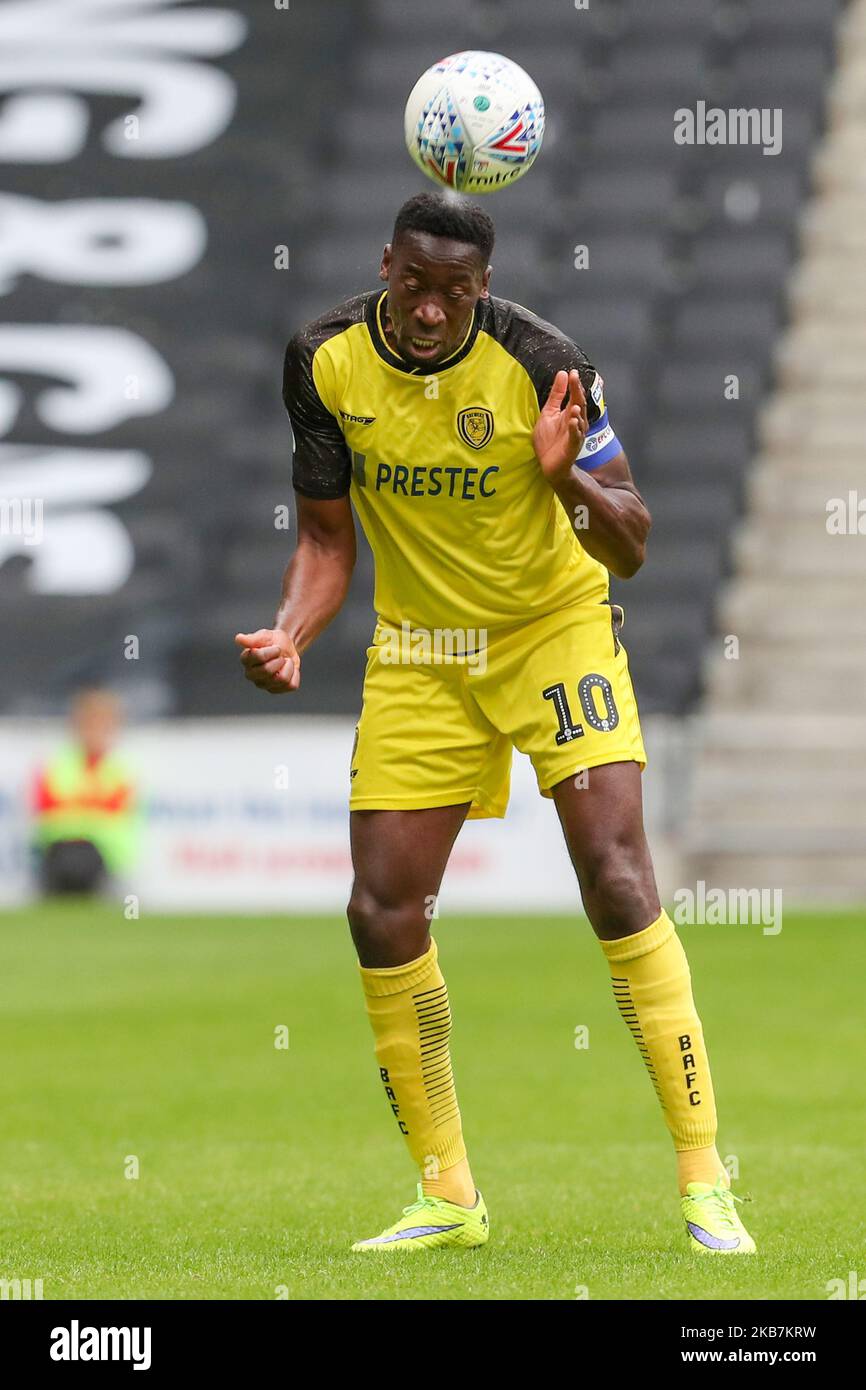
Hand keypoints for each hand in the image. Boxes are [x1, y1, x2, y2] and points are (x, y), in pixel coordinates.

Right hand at [234, 628, 299, 692]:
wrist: (287, 648)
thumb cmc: (273, 641)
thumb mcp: (265, 635)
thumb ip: (253, 639)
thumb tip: (238, 639)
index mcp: (246, 659)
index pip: (259, 656)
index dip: (273, 651)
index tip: (276, 648)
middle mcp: (251, 674)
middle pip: (267, 670)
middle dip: (279, 660)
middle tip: (280, 656)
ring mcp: (263, 685)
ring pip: (281, 679)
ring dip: (288, 666)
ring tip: (284, 662)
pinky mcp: (276, 690)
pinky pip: (291, 685)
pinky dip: (295, 674)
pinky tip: (289, 670)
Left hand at [532, 368, 588, 484]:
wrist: (548, 465)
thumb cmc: (549, 440)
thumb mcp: (548, 413)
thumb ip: (556, 395)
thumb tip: (562, 374)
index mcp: (570, 414)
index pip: (575, 396)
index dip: (574, 385)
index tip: (572, 372)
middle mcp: (576, 423)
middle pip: (580, 405)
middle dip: (578, 392)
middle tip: (575, 379)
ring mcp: (575, 435)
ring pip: (580, 421)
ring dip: (578, 412)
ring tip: (576, 403)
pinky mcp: (571, 447)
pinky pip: (575, 437)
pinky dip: (575, 429)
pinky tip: (573, 422)